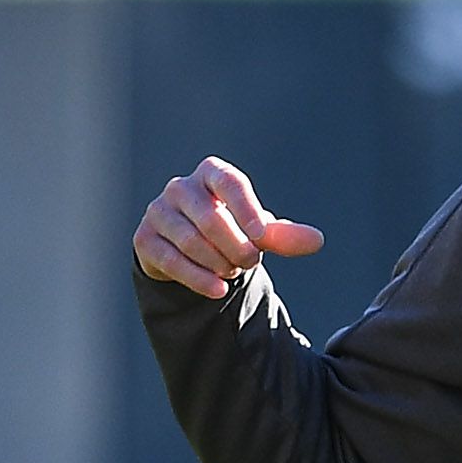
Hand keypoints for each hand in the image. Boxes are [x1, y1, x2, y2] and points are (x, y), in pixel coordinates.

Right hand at [132, 156, 324, 297]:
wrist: (185, 247)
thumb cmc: (227, 228)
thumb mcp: (256, 231)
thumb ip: (283, 236)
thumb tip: (316, 241)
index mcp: (211, 173)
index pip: (229, 183)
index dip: (245, 207)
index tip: (260, 236)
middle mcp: (181, 187)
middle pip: (210, 218)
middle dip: (235, 247)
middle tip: (250, 263)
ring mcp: (158, 211)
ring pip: (191, 242)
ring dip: (218, 263)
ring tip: (232, 272)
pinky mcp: (145, 239)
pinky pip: (172, 261)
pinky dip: (198, 279)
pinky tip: (218, 289)